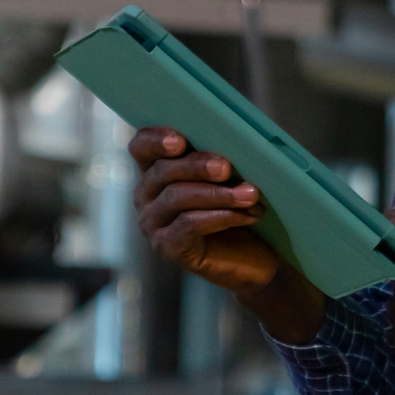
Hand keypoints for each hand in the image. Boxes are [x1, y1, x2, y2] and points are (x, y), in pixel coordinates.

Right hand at [130, 128, 323, 342]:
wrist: (253, 257)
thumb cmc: (239, 205)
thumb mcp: (230, 175)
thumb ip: (221, 156)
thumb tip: (236, 138)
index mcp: (157, 168)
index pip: (141, 146)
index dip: (155, 139)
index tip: (180, 141)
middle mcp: (147, 194)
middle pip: (163, 171)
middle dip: (197, 166)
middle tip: (227, 168)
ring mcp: (153, 223)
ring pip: (177, 197)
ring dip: (218, 194)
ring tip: (251, 194)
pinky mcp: (167, 247)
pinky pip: (189, 225)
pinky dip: (221, 216)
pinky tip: (247, 215)